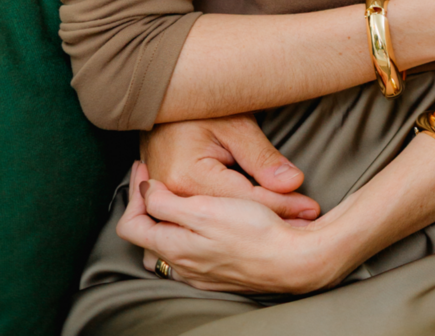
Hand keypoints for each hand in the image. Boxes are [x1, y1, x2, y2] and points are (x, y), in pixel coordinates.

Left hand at [118, 161, 335, 294]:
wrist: (294, 262)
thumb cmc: (253, 231)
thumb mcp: (207, 208)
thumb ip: (169, 203)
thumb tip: (146, 189)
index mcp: (175, 244)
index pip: (132, 225)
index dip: (135, 193)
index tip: (144, 169)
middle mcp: (182, 263)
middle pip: (147, 240)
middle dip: (147, 210)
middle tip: (153, 180)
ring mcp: (200, 273)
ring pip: (166, 252)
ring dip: (166, 227)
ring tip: (173, 201)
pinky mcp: (219, 275)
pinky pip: (189, 260)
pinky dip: (186, 240)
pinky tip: (201, 225)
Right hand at [140, 116, 319, 219]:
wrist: (162, 101)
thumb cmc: (199, 108)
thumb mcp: (235, 124)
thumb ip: (261, 157)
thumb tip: (292, 183)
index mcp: (187, 177)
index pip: (245, 200)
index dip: (282, 205)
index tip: (311, 210)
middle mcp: (172, 199)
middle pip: (233, 218)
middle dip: (273, 221)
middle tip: (309, 225)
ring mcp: (166, 206)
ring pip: (219, 224)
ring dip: (254, 228)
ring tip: (291, 230)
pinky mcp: (169, 208)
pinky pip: (204, 223)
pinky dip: (234, 225)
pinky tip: (258, 229)